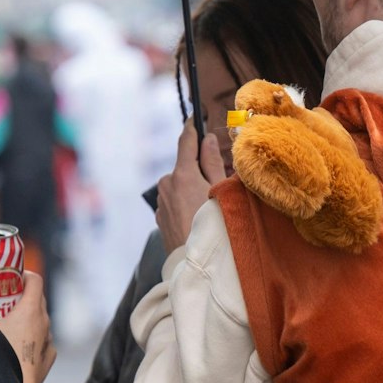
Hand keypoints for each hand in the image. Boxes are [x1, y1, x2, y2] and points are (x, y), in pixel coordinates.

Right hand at [0, 271, 55, 382]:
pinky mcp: (48, 357)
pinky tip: (17, 346)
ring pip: (40, 321)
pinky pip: (42, 341)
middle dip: (21, 295)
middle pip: (38, 298)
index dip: (23, 274)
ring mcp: (48, 341)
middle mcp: (44, 323)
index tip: (10, 276)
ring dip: (27, 319)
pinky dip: (32, 339)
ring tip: (7, 324)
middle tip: (2, 299)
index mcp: (30, 311)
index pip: (35, 280)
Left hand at [156, 128, 225, 252]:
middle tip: (219, 181)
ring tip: (210, 206)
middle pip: (185, 167)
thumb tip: (207, 139)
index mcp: (181, 174)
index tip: (194, 118)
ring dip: (193, 187)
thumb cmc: (213, 227)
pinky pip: (175, 202)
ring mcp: (162, 202)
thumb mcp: (221, 191)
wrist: (194, 264)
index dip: (191, 128)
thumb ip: (213, 163)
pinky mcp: (161, 218)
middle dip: (200, 168)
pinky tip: (199, 218)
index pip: (186, 142)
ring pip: (180, 185)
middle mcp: (166, 185)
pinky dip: (186, 203)